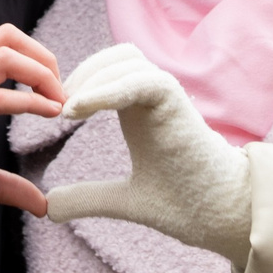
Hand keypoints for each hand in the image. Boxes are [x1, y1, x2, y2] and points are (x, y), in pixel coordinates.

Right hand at [0, 23, 65, 136]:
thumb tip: (32, 199)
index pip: (1, 41)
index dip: (35, 55)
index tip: (53, 87)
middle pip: (7, 38)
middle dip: (44, 59)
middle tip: (60, 92)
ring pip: (3, 57)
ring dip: (41, 74)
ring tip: (57, 101)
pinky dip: (31, 102)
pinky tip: (48, 112)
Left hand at [45, 44, 253, 267]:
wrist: (223, 217)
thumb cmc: (185, 203)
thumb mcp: (124, 200)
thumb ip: (90, 197)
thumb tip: (51, 206)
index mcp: (142, 110)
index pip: (108, 71)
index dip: (78, 81)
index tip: (49, 111)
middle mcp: (155, 97)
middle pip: (115, 55)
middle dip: (81, 72)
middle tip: (53, 105)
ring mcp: (168, 96)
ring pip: (126, 60)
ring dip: (90, 78)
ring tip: (65, 111)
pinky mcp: (177, 103)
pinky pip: (140, 79)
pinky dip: (107, 89)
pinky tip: (78, 110)